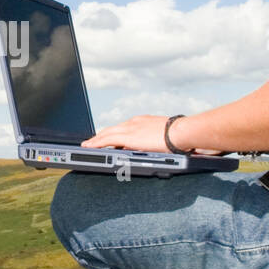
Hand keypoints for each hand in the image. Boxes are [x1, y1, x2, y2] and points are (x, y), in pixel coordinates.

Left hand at [81, 115, 224, 154]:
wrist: (182, 132)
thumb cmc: (179, 135)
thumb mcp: (162, 134)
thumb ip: (153, 139)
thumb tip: (152, 147)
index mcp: (142, 121)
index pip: (122, 127)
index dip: (112, 133)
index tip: (106, 137)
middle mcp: (133, 122)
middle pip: (111, 129)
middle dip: (100, 135)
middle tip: (91, 141)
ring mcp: (130, 128)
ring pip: (106, 134)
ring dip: (95, 140)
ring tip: (86, 145)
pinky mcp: (128, 137)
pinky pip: (107, 140)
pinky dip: (97, 143)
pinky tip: (90, 147)